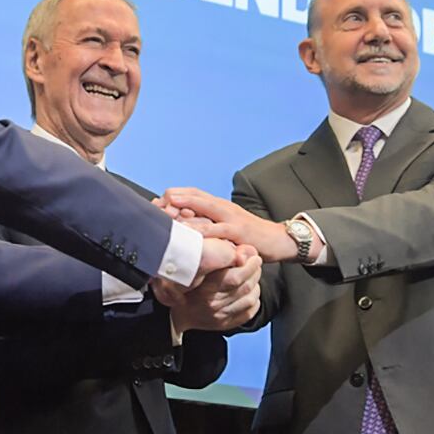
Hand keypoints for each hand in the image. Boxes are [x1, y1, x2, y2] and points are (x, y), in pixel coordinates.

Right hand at [155, 246, 262, 332]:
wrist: (177, 313)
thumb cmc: (188, 284)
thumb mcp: (200, 266)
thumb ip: (221, 256)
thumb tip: (244, 250)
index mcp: (205, 288)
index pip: (236, 277)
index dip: (250, 266)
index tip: (254, 257)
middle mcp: (212, 303)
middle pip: (245, 287)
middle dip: (255, 273)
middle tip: (256, 264)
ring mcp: (219, 316)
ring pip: (249, 299)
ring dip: (255, 286)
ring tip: (253, 278)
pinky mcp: (224, 324)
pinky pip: (248, 313)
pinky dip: (254, 301)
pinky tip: (250, 293)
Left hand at [161, 187, 306, 262]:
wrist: (279, 240)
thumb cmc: (249, 235)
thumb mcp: (226, 226)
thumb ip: (207, 224)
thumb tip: (183, 226)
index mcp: (218, 205)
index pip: (192, 194)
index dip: (173, 196)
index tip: (154, 204)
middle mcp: (223, 208)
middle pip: (195, 198)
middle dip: (174, 201)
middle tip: (154, 207)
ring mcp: (232, 219)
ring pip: (205, 212)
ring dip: (185, 215)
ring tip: (166, 220)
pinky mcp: (240, 233)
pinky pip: (221, 232)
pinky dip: (206, 234)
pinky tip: (193, 239)